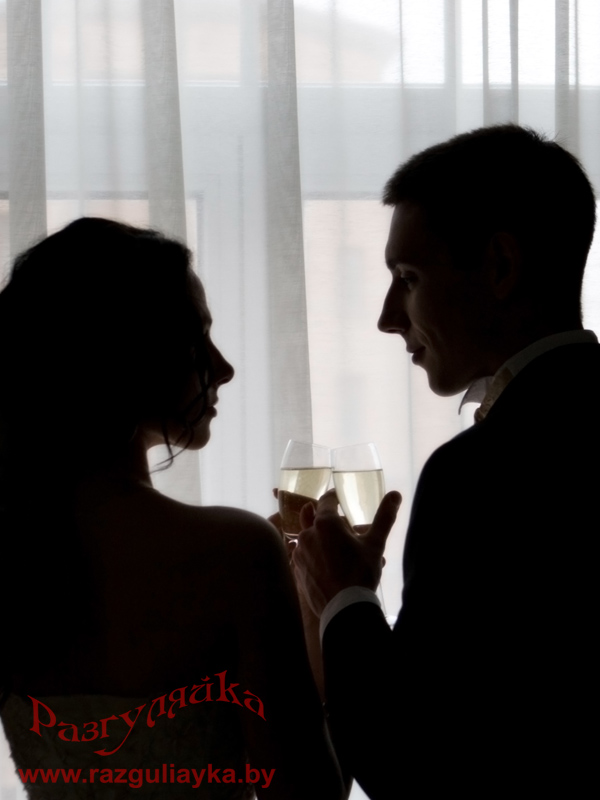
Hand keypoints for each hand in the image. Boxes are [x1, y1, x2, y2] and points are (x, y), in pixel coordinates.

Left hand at [292, 489, 400, 616]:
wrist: (344, 609)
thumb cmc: (361, 572)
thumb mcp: (375, 543)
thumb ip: (384, 517)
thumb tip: (396, 494)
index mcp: (325, 523)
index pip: (326, 501)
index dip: (333, 497)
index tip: (338, 498)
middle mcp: (307, 534)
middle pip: (317, 520)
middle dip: (330, 523)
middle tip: (346, 532)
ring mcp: (299, 553)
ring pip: (311, 539)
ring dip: (322, 541)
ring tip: (341, 554)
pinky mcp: (297, 570)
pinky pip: (306, 556)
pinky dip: (316, 556)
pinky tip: (329, 567)